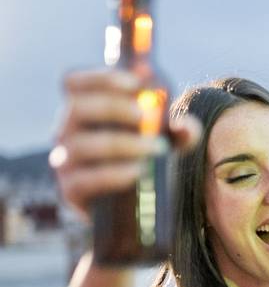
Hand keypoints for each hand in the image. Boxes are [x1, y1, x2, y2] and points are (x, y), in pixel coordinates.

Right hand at [49, 69, 200, 218]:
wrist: (129, 209)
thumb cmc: (144, 162)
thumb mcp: (165, 143)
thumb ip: (179, 133)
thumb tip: (186, 127)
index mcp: (83, 110)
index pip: (74, 83)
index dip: (100, 77)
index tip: (136, 82)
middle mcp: (67, 132)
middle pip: (76, 107)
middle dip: (111, 106)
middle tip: (144, 115)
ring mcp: (65, 162)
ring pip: (79, 145)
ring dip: (119, 143)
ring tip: (154, 148)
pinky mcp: (71, 193)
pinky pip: (83, 181)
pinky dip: (111, 174)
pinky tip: (138, 171)